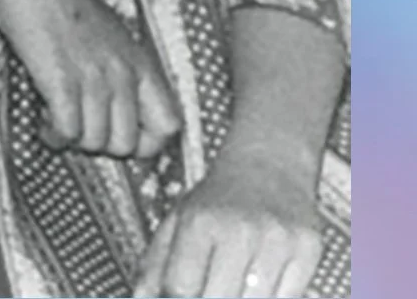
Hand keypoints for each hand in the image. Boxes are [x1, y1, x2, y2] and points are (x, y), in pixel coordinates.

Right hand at [0, 0, 181, 159]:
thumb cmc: (61, 1)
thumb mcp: (110, 34)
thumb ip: (122, 70)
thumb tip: (121, 109)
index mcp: (140, 62)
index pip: (168, 126)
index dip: (146, 143)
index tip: (120, 136)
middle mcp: (122, 74)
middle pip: (127, 144)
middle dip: (100, 145)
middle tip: (80, 128)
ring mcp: (93, 78)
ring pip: (96, 142)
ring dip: (73, 140)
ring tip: (58, 122)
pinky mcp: (61, 81)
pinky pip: (67, 132)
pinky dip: (54, 135)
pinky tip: (44, 120)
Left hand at [135, 146, 324, 296]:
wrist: (269, 164)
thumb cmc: (219, 197)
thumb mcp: (178, 219)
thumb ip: (156, 262)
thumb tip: (139, 297)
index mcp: (199, 222)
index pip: (181, 287)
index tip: (179, 297)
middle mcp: (239, 231)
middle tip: (207, 290)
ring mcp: (278, 242)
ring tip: (231, 285)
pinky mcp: (309, 250)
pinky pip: (287, 297)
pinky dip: (270, 297)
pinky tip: (258, 284)